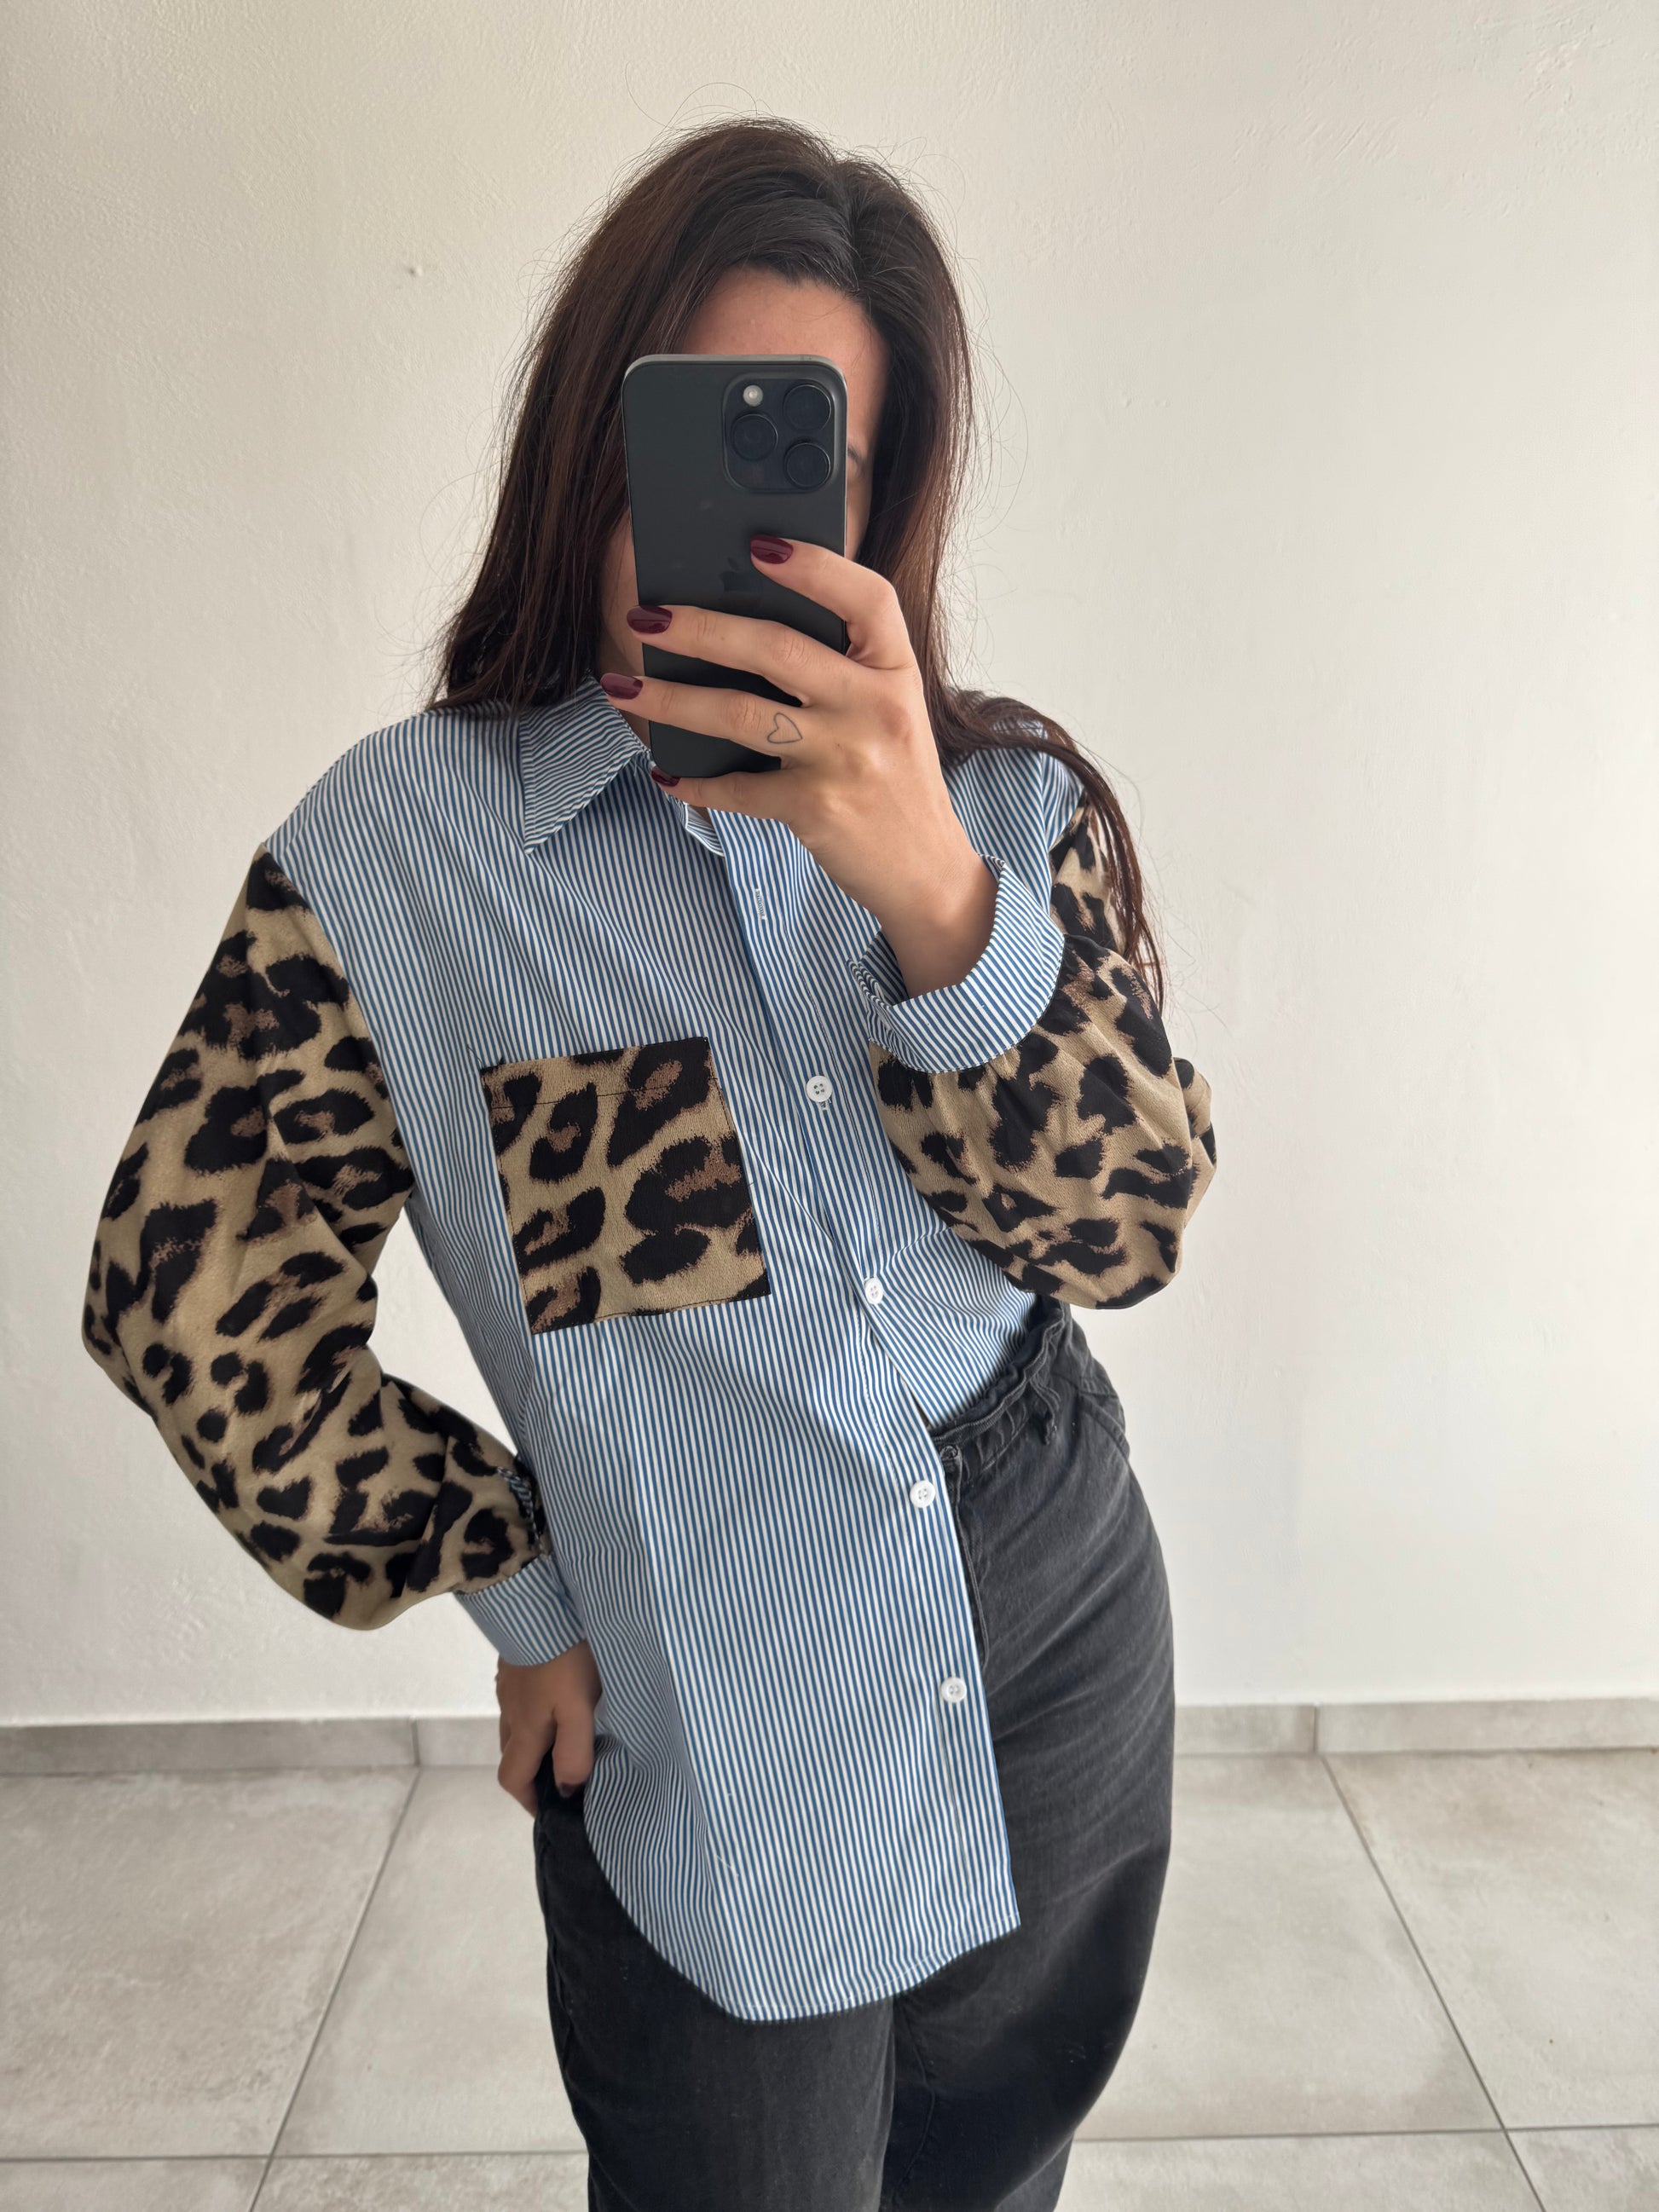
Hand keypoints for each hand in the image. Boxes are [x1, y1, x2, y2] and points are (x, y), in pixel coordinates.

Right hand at [495, 1641, 600, 1814]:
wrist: (543, 1600)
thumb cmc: (567, 1659)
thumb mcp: (579, 1709)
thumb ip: (574, 1752)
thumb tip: (568, 1791)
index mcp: (525, 1729)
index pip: (513, 1779)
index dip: (529, 1801)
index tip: (552, 1808)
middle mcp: (510, 1711)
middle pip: (513, 1754)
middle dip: (534, 1770)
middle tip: (568, 1770)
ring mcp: (509, 1684)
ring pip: (517, 1724)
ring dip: (536, 1737)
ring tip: (571, 1730)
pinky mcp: (515, 1661)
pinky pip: (521, 1696)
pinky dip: (536, 1708)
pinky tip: (561, 1691)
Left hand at [602, 538, 997, 999]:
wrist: (926, 869)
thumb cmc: (894, 777)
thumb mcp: (888, 709)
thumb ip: (841, 669)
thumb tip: (740, 627)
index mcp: (895, 670)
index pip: (867, 597)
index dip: (815, 565)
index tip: (759, 544)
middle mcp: (874, 707)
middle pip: (777, 648)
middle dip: (700, 627)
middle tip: (646, 616)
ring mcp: (845, 758)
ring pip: (741, 714)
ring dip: (671, 698)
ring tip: (623, 686)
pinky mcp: (815, 808)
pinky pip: (737, 788)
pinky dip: (694, 783)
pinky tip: (666, 774)